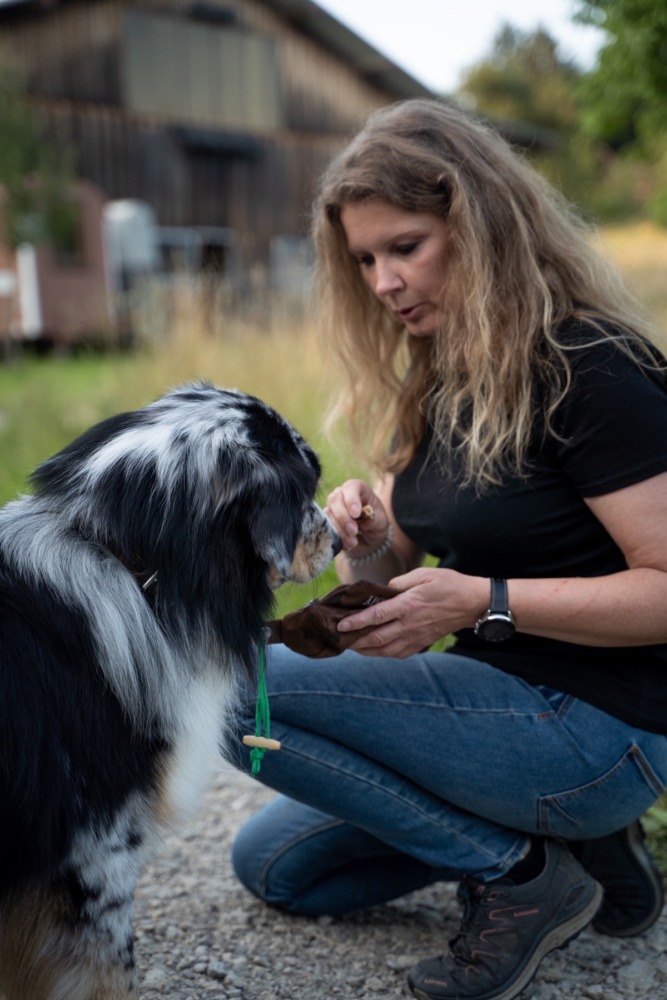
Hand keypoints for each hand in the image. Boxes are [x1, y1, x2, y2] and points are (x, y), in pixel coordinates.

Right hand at [324, 479, 390, 556]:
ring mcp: (332, 508)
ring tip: (353, 542)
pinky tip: (347, 544)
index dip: (352, 500)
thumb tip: (365, 520)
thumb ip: (374, 519)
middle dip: (343, 517)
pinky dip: (337, 537)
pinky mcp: (326, 521)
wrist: (369, 539)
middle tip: (354, 531)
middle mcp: (342, 494)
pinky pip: (326, 527)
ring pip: (329, 515)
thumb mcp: (381, 522)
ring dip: (340, 530)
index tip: (356, 514)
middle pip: (335, 499)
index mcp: (357, 488)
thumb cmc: (376, 524)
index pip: (352, 488)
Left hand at [336, 567, 487, 657]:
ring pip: (385, 650)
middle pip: (377, 638)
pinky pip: (398, 653)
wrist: (473, 603)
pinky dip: (382, 654)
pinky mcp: (422, 643)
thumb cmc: (449, 584)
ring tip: (350, 646)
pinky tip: (372, 650)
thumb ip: (400, 583)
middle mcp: (410, 624)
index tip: (340, 625)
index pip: (377, 616)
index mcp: (409, 605)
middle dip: (354, 640)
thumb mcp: (424, 574)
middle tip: (338, 638)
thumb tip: (382, 590)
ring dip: (365, 650)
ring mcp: (416, 637)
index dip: (357, 622)